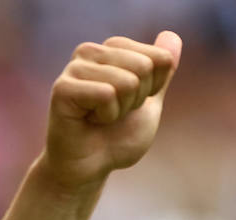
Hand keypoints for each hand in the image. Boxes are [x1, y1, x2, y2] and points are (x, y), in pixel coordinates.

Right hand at [37, 31, 181, 193]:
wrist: (89, 169)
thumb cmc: (116, 138)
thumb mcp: (148, 104)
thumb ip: (162, 72)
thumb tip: (172, 35)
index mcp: (112, 49)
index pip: (159, 58)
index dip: (152, 90)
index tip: (130, 105)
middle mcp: (91, 51)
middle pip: (144, 67)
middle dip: (136, 100)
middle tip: (114, 114)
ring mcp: (75, 67)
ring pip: (127, 81)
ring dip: (120, 111)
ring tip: (100, 119)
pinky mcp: (63, 87)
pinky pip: (107, 94)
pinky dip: (106, 116)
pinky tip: (89, 121)